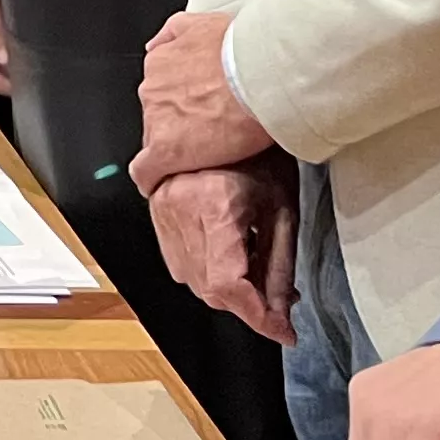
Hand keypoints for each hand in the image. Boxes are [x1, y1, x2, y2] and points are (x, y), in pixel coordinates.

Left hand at [131, 9, 268, 188]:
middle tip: (208, 133)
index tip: (192, 114)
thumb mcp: (202, 23)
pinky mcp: (167, 150)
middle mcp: (152, 90)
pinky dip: (152, 179)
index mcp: (160, 63)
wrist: (260, 74)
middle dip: (177, 126)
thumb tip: (156, 44)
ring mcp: (157, 120)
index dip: (178, 107)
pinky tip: (159, 184)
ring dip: (176, 148)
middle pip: (158, 117)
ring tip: (205, 155)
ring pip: (157, 141)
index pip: (160, 93)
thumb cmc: (243, 50)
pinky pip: (147, 171)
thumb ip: (173, 33)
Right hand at [150, 159, 297, 343]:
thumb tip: (279, 317)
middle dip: (247, 304)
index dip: (258, 316)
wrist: (231, 109)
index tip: (282, 330)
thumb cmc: (262, 152)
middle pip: (211, 289)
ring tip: (256, 268)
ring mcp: (162, 210)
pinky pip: (180, 264)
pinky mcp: (156, 211)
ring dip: (227, 289)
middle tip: (278, 298)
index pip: (228, 285)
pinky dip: (207, 272)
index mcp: (214, 206)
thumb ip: (279, 270)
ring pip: (194, 281)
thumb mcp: (283, 211)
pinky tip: (230, 254)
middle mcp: (179, 209)